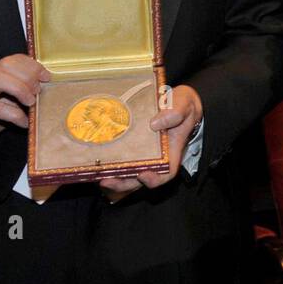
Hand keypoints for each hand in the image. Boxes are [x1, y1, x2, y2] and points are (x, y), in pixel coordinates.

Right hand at [0, 54, 50, 152]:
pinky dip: (15, 115)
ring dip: (19, 88)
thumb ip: (22, 92)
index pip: (13, 60)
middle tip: (38, 91)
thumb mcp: (9, 100)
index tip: (46, 76)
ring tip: (31, 102)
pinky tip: (24, 122)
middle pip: (4, 65)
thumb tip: (44, 88)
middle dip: (26, 75)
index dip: (32, 66)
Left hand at [99, 84, 202, 202]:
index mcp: (172, 150)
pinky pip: (122, 159)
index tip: (143, 174)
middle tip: (108, 181)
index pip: (166, 172)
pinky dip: (111, 163)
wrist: (176, 100)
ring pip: (129, 172)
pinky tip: (98, 161)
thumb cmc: (183, 104)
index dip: (155, 179)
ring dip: (114, 177)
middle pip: (141, 178)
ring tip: (99, 174)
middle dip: (124, 183)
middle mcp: (157, 156)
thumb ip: (175, 112)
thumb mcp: (184, 103)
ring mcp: (144, 152)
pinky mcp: (133, 146)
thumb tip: (155, 124)